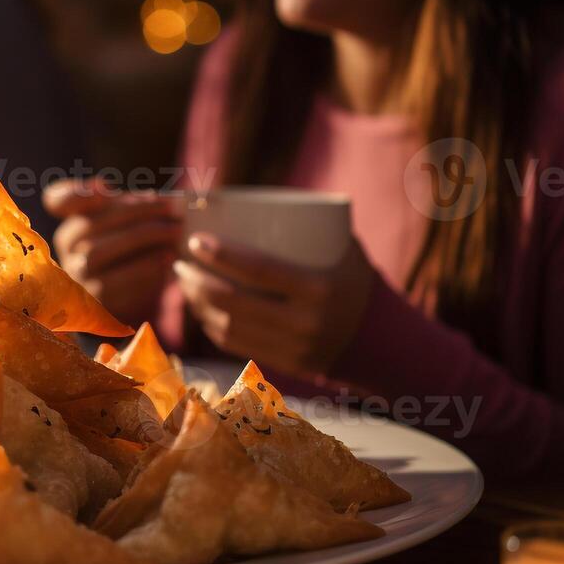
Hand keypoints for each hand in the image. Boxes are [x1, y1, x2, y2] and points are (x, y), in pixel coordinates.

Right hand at [43, 179, 183, 324]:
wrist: (136, 296)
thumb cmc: (135, 250)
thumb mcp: (133, 224)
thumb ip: (134, 206)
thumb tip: (152, 197)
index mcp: (75, 218)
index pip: (58, 199)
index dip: (76, 193)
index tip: (104, 187)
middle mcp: (68, 245)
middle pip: (91, 224)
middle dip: (136, 212)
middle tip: (171, 209)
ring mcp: (77, 272)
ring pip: (97, 251)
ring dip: (141, 238)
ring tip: (174, 231)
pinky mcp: (93, 298)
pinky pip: (113, 281)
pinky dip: (143, 267)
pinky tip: (168, 257)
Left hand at [173, 232, 376, 373]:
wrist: (382, 339)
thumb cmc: (354, 280)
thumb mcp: (345, 250)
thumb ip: (312, 226)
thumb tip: (258, 198)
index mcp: (319, 287)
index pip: (259, 269)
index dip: (221, 254)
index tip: (195, 240)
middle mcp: (305, 321)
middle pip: (234, 301)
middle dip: (198, 281)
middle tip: (182, 262)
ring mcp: (293, 348)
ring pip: (229, 326)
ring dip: (198, 304)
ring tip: (186, 283)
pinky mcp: (285, 365)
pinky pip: (236, 346)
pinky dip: (212, 325)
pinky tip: (200, 309)